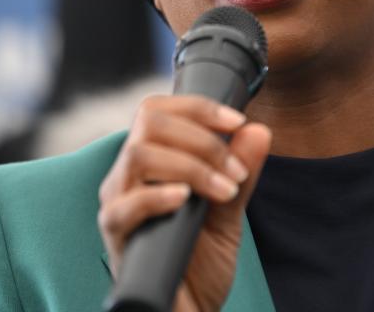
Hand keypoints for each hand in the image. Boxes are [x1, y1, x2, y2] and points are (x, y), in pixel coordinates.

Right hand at [98, 95, 271, 311]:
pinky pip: (124, 206)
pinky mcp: (115, 237)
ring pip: (139, 156)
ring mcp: (117, 204)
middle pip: (149, 124)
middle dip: (202, 139)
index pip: (158, 111)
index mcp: (150, 164)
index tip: (238, 121)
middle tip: (234, 172)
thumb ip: (241, 173)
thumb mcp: (229, 214)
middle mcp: (128, 177)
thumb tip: (258, 130)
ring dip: (191, 166)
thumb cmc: (199, 264)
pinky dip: (157, 196)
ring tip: (222, 191)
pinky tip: (185, 201)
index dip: (197, 107)